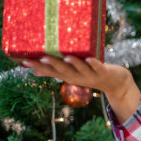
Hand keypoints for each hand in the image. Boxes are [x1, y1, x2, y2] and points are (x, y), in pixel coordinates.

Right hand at [23, 56, 140, 121]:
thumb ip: (55, 72)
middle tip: (40, 57)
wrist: (116, 83)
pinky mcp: (104, 72)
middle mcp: (78, 77)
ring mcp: (91, 75)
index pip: (51, 72)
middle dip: (52, 64)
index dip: (37, 66)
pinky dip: (95, 63)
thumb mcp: (72, 74)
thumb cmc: (90, 74)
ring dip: (73, 63)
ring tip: (65, 56)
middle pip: (63, 71)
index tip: (23, 60)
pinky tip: (91, 59)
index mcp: (69, 76)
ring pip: (81, 69)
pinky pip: (99, 67)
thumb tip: (35, 71)